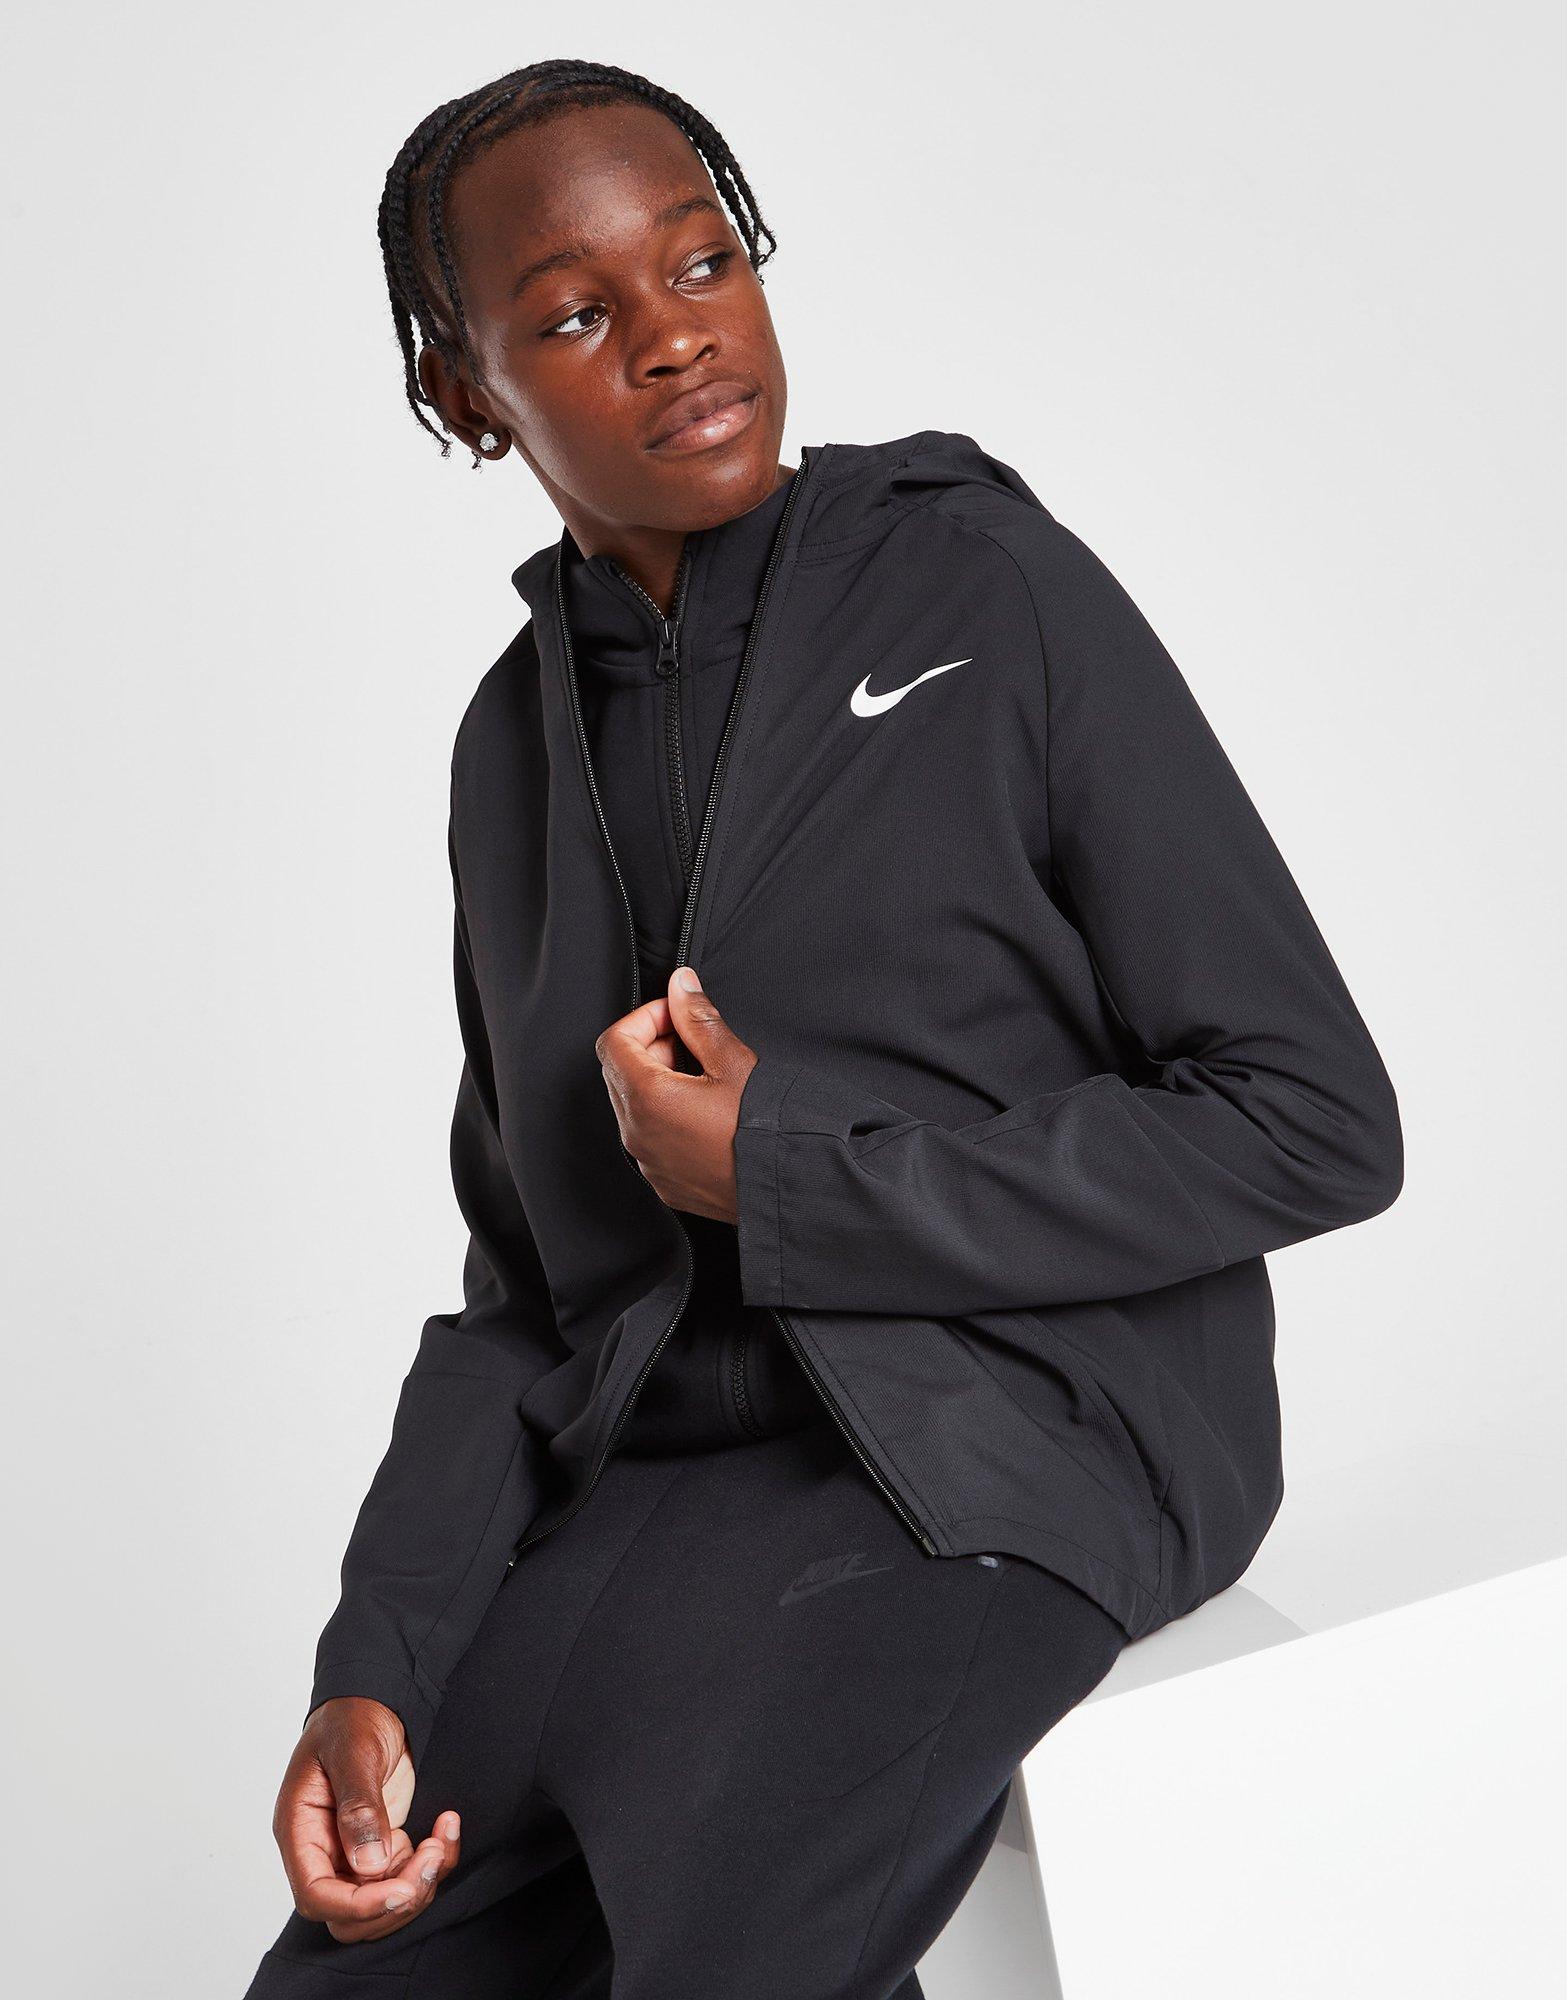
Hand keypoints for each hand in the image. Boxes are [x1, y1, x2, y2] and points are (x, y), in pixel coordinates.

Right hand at [272, 1696, 461, 1943]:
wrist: (376, 1698)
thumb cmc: (353, 1716)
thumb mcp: (354, 1751)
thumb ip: (358, 1805)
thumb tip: (368, 1864)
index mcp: (300, 1830)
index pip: (316, 1895)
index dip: (358, 1905)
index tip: (402, 1890)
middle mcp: (323, 1850)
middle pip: (349, 1915)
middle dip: (395, 1899)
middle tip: (431, 1856)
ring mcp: (354, 1852)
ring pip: (380, 1906)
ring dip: (419, 1884)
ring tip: (442, 1839)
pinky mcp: (384, 1845)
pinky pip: (407, 1877)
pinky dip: (435, 1863)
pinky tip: (447, 1826)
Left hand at [595, 965, 758, 1223]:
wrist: (787, 1189)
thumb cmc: (766, 1132)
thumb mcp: (734, 1064)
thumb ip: (699, 1019)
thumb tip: (681, 986)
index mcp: (648, 1098)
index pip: (614, 1041)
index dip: (645, 1018)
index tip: (676, 1014)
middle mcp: (637, 1134)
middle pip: (619, 1071)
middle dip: (652, 1046)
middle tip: (694, 1043)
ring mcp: (648, 1162)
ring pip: (632, 1105)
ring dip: (658, 1081)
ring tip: (704, 1078)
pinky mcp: (664, 1182)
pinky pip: (649, 1137)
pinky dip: (665, 1116)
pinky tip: (704, 1112)